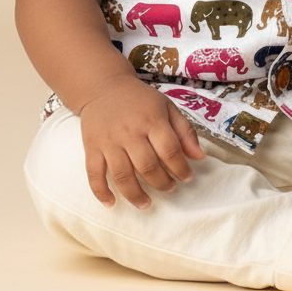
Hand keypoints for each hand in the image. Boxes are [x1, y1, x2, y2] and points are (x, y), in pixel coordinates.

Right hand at [78, 75, 205, 209]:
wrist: (104, 86)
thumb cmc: (140, 100)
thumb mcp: (167, 107)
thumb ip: (185, 131)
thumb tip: (200, 157)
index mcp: (151, 119)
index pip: (170, 150)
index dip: (181, 168)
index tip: (187, 178)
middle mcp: (130, 131)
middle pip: (147, 167)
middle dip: (162, 183)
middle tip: (170, 189)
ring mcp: (109, 141)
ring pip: (122, 176)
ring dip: (135, 195)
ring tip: (146, 204)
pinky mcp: (92, 147)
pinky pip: (94, 174)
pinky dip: (101, 192)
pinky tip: (111, 203)